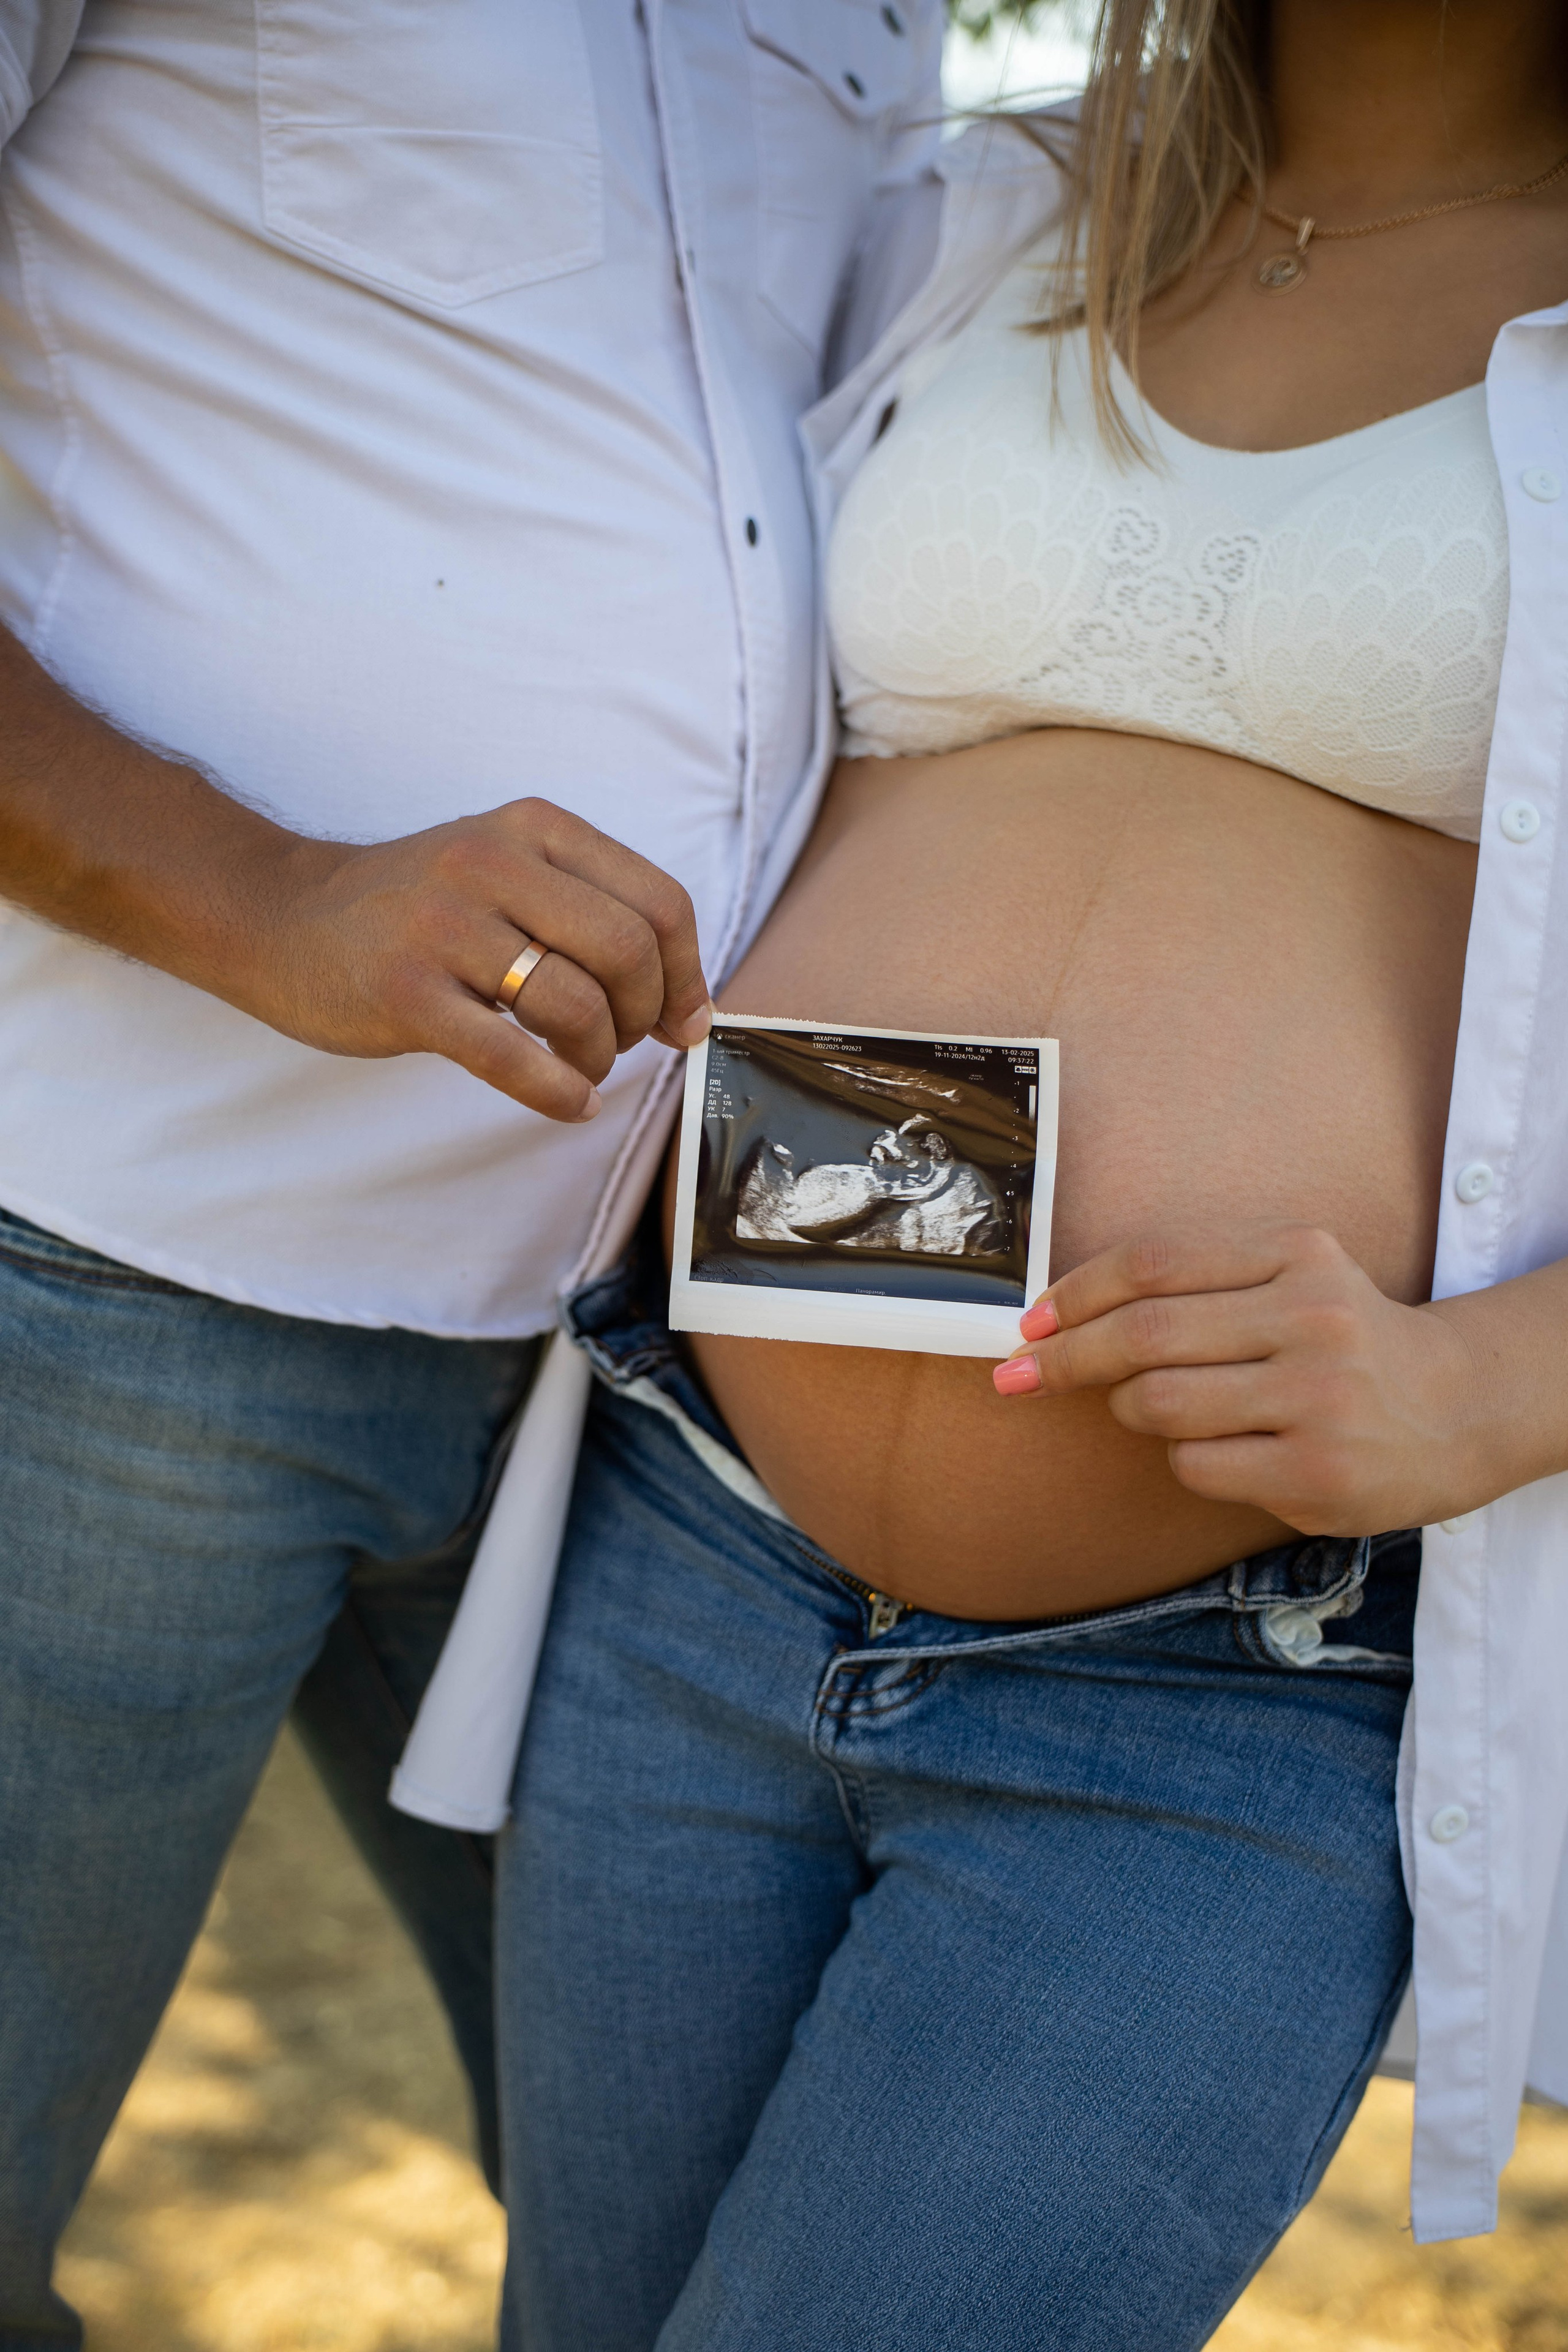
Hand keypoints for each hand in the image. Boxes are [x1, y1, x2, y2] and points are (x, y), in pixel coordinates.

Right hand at [248, 798, 710, 1121]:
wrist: (281, 919)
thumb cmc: (415, 910)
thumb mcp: (507, 871)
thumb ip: (592, 913)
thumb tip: (687, 1005)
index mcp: (533, 829)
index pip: (657, 900)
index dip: (686, 972)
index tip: (681, 1018)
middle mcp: (491, 863)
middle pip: (626, 951)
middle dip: (642, 1016)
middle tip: (620, 1043)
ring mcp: (443, 927)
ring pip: (575, 1005)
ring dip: (596, 1057)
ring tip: (579, 1068)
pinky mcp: (405, 992)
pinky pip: (511, 1057)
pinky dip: (558, 1093)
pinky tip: (568, 1103)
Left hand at [992, 1221, 1495, 1536]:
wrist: (1460, 1408)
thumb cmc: (1345, 1341)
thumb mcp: (1291, 1277)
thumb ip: (1196, 1281)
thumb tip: (1058, 1316)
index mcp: (1299, 1254)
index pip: (1154, 1264)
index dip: (1076, 1294)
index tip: (1030, 1323)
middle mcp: (1313, 1319)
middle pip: (1144, 1335)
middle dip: (1065, 1358)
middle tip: (1020, 1375)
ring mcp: (1318, 1398)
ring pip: (1160, 1404)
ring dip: (1130, 1409)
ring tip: (1146, 1407)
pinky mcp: (1316, 1471)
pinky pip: (1195, 1464)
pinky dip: (1182, 1458)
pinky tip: (1220, 1448)